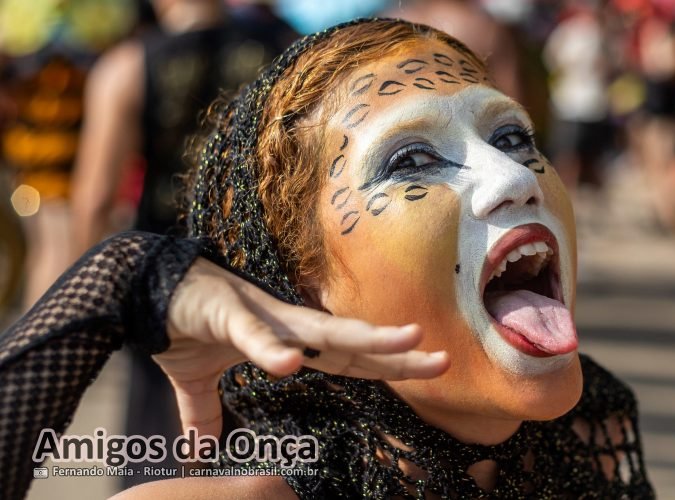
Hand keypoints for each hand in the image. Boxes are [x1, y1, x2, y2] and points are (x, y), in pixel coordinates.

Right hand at [158, 258, 449, 438]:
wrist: (139, 290)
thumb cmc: (181, 327)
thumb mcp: (196, 383)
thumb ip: (206, 415)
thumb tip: (199, 454)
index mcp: (288, 341)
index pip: (349, 358)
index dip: (388, 365)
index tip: (430, 368)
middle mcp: (286, 326)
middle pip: (351, 345)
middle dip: (398, 353)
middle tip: (445, 359)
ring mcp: (260, 317)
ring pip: (319, 330)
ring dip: (362, 336)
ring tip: (404, 340)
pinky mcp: (224, 312)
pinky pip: (250, 334)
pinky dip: (268, 348)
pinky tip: (287, 363)